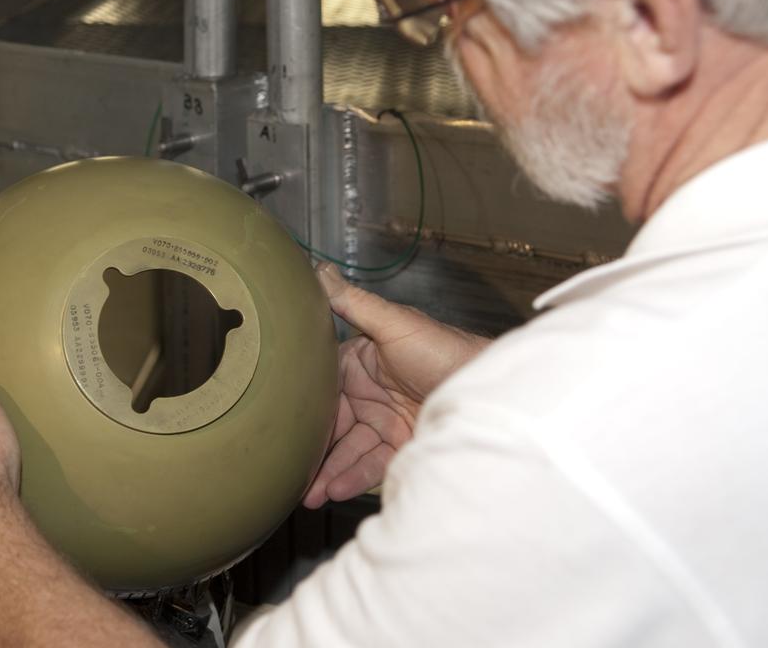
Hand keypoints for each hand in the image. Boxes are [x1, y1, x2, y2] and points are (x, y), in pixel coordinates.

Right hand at [302, 263, 489, 507]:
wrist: (487, 389)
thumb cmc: (444, 348)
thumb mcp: (395, 322)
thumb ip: (354, 303)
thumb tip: (319, 273)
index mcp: (360, 363)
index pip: (321, 388)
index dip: (301, 408)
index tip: (280, 425)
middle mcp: (369, 393)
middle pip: (331, 425)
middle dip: (312, 450)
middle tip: (290, 472)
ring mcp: (384, 422)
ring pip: (348, 450)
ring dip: (328, 472)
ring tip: (310, 494)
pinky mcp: (402, 446)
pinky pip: (371, 464)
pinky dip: (352, 477)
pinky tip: (336, 489)